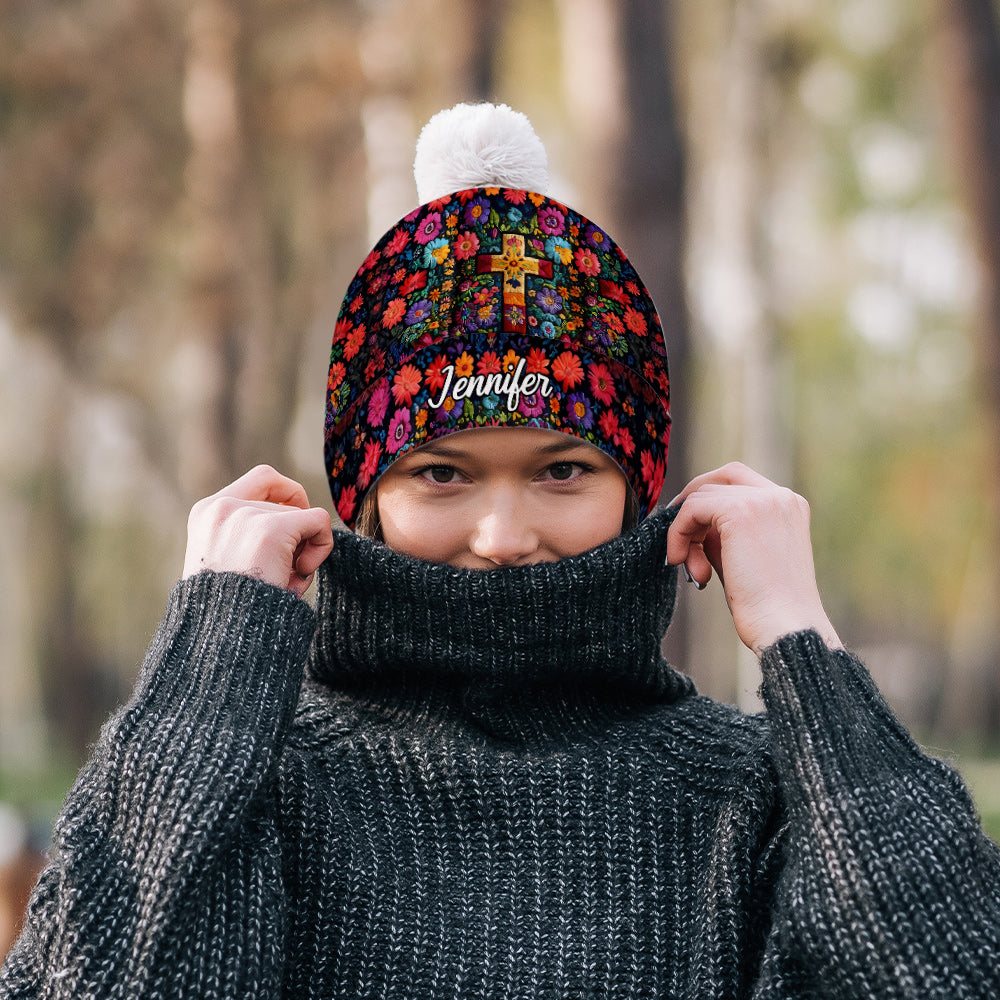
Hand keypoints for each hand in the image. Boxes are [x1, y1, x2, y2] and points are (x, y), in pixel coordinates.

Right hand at [183, 465, 334, 598]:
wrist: (221, 638)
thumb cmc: (230, 611)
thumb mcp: (229, 562)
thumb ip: (250, 535)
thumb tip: (305, 518)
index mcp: (206, 513)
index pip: (262, 479)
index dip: (288, 496)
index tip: (294, 524)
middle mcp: (222, 507)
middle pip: (286, 503)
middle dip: (295, 536)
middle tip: (285, 571)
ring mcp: (246, 516)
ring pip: (302, 516)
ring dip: (303, 550)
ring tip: (284, 581)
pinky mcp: (271, 530)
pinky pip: (319, 522)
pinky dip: (322, 546)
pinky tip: (300, 573)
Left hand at [666, 463, 841, 654]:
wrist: (784, 628)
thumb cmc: (766, 606)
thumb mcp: (743, 558)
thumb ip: (723, 534)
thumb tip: (691, 523)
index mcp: (789, 506)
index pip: (740, 481)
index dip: (708, 499)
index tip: (690, 530)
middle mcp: (781, 497)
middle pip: (721, 477)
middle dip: (693, 504)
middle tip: (678, 538)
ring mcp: (763, 501)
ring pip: (701, 496)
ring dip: (686, 531)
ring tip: (693, 570)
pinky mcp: (741, 512)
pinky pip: (692, 509)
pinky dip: (678, 533)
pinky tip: (680, 561)